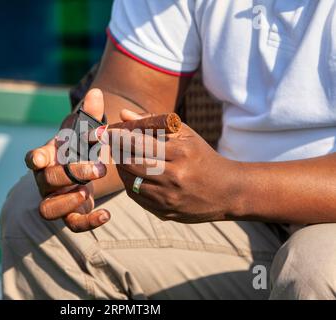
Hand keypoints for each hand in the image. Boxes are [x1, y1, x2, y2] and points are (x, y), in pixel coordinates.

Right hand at [25, 89, 110, 231]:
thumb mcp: (87, 130)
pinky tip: (106, 214)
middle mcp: (46, 180)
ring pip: (48, 209)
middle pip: (46, 181)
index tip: (39, 158)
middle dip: (71, 173)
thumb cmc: (81, 146)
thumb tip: (96, 92)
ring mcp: (56, 199)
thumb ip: (91, 114)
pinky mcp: (70, 214)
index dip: (35, 158)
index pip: (33, 158)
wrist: (85, 167)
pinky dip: (88, 223)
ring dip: (66, 201)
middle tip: (99, 167)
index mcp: (48, 157)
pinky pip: (72, 224)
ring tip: (86, 192)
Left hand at [109, 110, 242, 223]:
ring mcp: (169, 198)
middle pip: (130, 163)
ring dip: (120, 168)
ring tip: (120, 157)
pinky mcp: (165, 213)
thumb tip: (123, 115)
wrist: (227, 191)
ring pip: (130, 182)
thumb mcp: (185, 135)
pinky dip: (129, 183)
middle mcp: (174, 177)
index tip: (108, 131)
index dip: (119, 136)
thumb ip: (153, 123)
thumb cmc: (202, 156)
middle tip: (110, 144)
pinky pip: (136, 197)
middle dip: (116, 152)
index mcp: (181, 154)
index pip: (139, 143)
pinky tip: (131, 174)